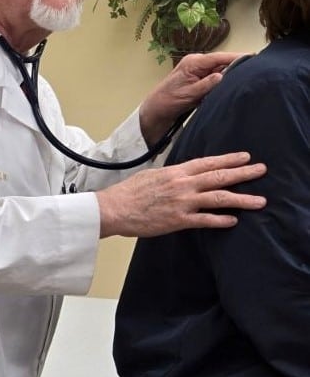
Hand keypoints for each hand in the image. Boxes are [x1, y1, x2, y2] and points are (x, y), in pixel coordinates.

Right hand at [96, 151, 265, 238]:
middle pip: (220, 177)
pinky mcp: (178, 220)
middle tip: (262, 170)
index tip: (245, 157)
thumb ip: (171, 175)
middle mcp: (183, 184)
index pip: (209, 162)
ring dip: (242, 199)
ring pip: (219, 198)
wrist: (114, 208)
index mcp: (177, 171)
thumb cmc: (129, 193)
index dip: (229, 159)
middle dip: (244, 173)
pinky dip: (221, 220)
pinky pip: (205, 220)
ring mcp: (183, 202)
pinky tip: (234, 220)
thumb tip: (182, 175)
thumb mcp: (152, 175)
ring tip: (259, 201)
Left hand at [138, 52, 248, 144]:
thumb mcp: (189, 94)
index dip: (236, 57)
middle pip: (222, 62)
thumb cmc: (168, 101)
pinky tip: (231, 86)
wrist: (156, 110)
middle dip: (235, 67)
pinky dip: (222, 82)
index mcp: (194, 62)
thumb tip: (222, 76)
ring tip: (245, 79)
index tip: (252, 58)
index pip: (220, 57)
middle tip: (252, 73)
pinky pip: (215, 77)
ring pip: (220, 70)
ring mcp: (198, 70)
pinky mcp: (199, 78)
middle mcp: (197, 62)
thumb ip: (206, 85)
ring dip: (229, 76)